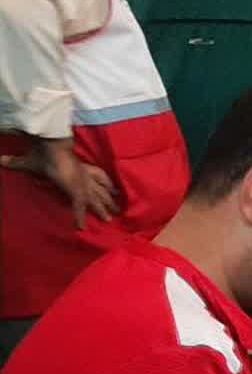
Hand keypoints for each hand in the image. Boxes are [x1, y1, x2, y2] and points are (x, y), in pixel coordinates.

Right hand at [0, 137, 117, 228]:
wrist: (50, 145)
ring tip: (110, 219)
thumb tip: (0, 160)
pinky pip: (79, 208)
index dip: (105, 183)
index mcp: (79, 168)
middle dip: (108, 200)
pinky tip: (80, 228)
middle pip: (100, 190)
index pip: (96, 176)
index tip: (113, 190)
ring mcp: (82, 184)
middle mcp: (84, 177)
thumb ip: (16, 162)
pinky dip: (79, 218)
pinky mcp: (76, 191)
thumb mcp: (30, 160)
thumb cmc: (43, 151)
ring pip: (96, 200)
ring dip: (103, 209)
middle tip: (118, 210)